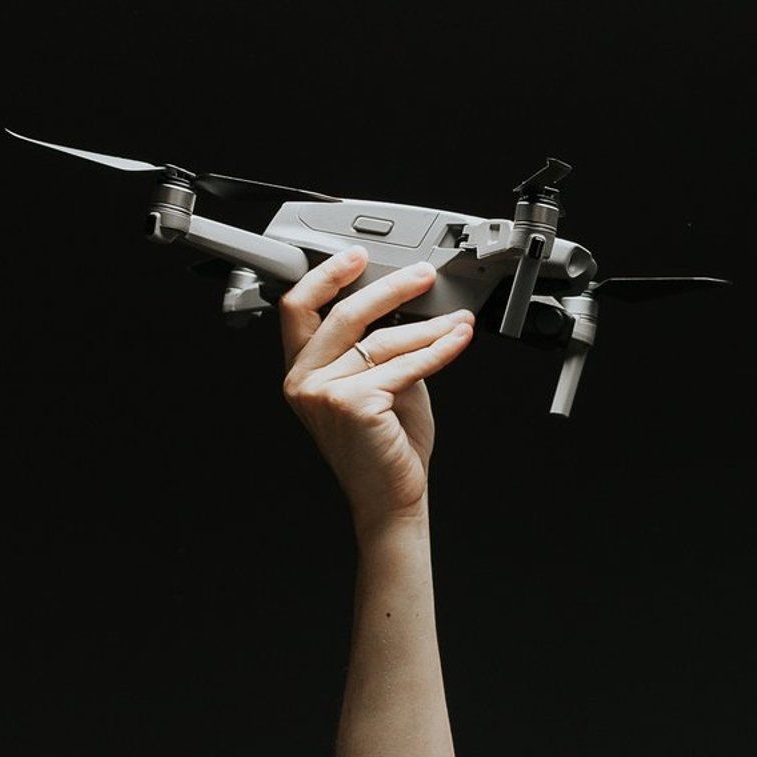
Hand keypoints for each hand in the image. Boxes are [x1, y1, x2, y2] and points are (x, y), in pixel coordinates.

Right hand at [279, 247, 474, 527]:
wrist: (391, 498)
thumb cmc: (386, 448)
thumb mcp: (379, 385)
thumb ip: (381, 348)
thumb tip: (409, 307)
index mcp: (301, 372)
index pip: (299, 308)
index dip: (327, 276)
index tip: (358, 257)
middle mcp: (304, 381)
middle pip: (345, 315)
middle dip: (390, 289)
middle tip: (422, 277)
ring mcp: (325, 392)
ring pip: (383, 341)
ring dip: (428, 326)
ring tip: (457, 319)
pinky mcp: (355, 403)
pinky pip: (405, 365)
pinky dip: (438, 350)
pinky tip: (458, 339)